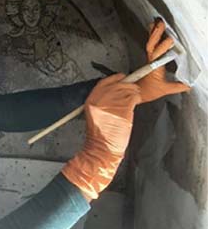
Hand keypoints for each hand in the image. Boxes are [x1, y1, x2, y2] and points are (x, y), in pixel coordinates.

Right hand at [62, 75, 140, 201]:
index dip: (115, 79)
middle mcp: (101, 100)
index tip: (121, 77)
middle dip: (128, 85)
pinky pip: (134, 97)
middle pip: (118, 84)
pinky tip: (136, 103)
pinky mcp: (123, 109)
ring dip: (134, 93)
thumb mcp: (96, 114)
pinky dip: (137, 99)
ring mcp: (112, 104)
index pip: (104, 82)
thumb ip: (104, 101)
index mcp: (91, 100)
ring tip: (134, 99)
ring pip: (128, 89)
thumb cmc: (100, 136)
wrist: (101, 150)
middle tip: (132, 90)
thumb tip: (117, 92)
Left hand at [138, 20, 190, 103]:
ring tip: (157, 22)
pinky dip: (151, 35)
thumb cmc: (149, 91)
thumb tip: (189, 86)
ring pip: (150, 43)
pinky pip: (150, 44)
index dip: (163, 47)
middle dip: (157, 34)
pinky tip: (151, 27)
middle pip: (152, 45)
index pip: (158, 54)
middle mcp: (151, 60)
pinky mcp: (149, 57)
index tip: (170, 40)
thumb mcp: (164, 89)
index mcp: (155, 67)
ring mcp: (149, 58)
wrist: (136, 92)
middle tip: (162, 24)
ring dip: (153, 32)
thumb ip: (177, 86)